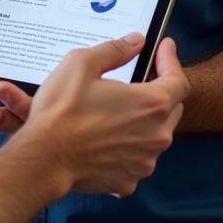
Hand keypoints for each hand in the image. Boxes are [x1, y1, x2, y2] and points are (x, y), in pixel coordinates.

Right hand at [0, 37, 188, 196]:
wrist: (43, 158)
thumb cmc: (62, 110)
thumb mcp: (82, 64)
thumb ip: (116, 50)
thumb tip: (136, 41)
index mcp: (151, 105)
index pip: (179, 81)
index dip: (171, 61)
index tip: (165, 48)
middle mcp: (156, 136)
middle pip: (172, 109)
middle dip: (162, 90)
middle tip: (143, 76)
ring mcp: (144, 162)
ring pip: (156, 135)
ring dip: (146, 120)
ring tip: (121, 109)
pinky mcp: (129, 181)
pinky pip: (137, 158)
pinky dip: (129, 145)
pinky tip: (109, 137)